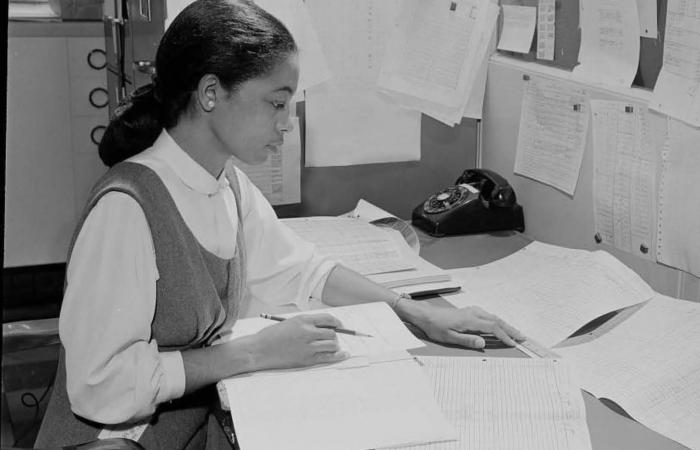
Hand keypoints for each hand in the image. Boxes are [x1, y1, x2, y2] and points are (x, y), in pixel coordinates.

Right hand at [250, 313, 348, 370]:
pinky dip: (338, 356)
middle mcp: (307, 332)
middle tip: (333, 338)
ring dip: (334, 345)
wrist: (258, 350)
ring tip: (331, 346)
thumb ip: (306, 324)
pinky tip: (343, 354)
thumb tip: (325, 328)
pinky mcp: (306, 359)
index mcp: (303, 320)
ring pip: (332, 345)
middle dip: (335, 335)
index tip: (340, 326)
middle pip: (332, 332)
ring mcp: (307, 347)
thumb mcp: (290, 323)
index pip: (328, 319)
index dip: (337, 322)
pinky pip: (328, 357)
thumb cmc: (271, 336)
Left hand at [410, 303, 524, 348]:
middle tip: (522, 337)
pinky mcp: (470, 311)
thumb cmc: (437, 327)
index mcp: (470, 320)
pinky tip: (500, 326)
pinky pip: (488, 316)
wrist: (427, 315)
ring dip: (506, 325)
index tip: (513, 343)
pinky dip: (498, 321)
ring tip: (515, 333)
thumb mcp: (449, 337)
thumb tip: (483, 343)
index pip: (492, 328)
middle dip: (510, 329)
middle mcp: (473, 313)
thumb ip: (467, 340)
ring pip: (494, 317)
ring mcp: (472, 311)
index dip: (504, 336)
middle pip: (497, 320)